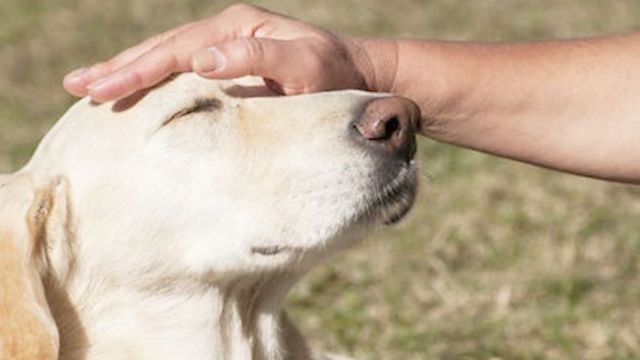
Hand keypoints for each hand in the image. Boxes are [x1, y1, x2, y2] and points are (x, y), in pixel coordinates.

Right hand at [63, 4, 385, 101]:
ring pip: (168, 58)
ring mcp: (228, 46)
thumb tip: (201, 60)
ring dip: (129, 73)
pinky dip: (155, 82)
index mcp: (238, 28)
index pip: (176, 49)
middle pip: (162, 49)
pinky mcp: (232, 64)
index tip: (100, 89)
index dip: (136, 70)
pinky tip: (136, 92)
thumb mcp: (306, 64)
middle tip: (76, 86)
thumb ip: (260, 58)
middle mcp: (227, 32)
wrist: (359, 77)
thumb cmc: (335, 76)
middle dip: (119, 68)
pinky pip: (184, 72)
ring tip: (90, 87)